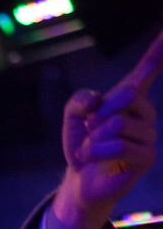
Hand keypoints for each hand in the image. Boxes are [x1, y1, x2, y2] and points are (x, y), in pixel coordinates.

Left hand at [48, 26, 162, 228]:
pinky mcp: (147, 158)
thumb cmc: (83, 144)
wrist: (79, 179)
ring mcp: (148, 136)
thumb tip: (98, 99)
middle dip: (100, 113)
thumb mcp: (74, 117)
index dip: (160, 49)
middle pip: (128, 95)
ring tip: (89, 148)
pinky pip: (123, 147)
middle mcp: (145, 113)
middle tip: (89, 129)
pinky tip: (90, 158)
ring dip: (95, 138)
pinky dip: (99, 152)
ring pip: (120, 124)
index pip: (150, 68)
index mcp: (130, 97)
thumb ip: (80, 100)